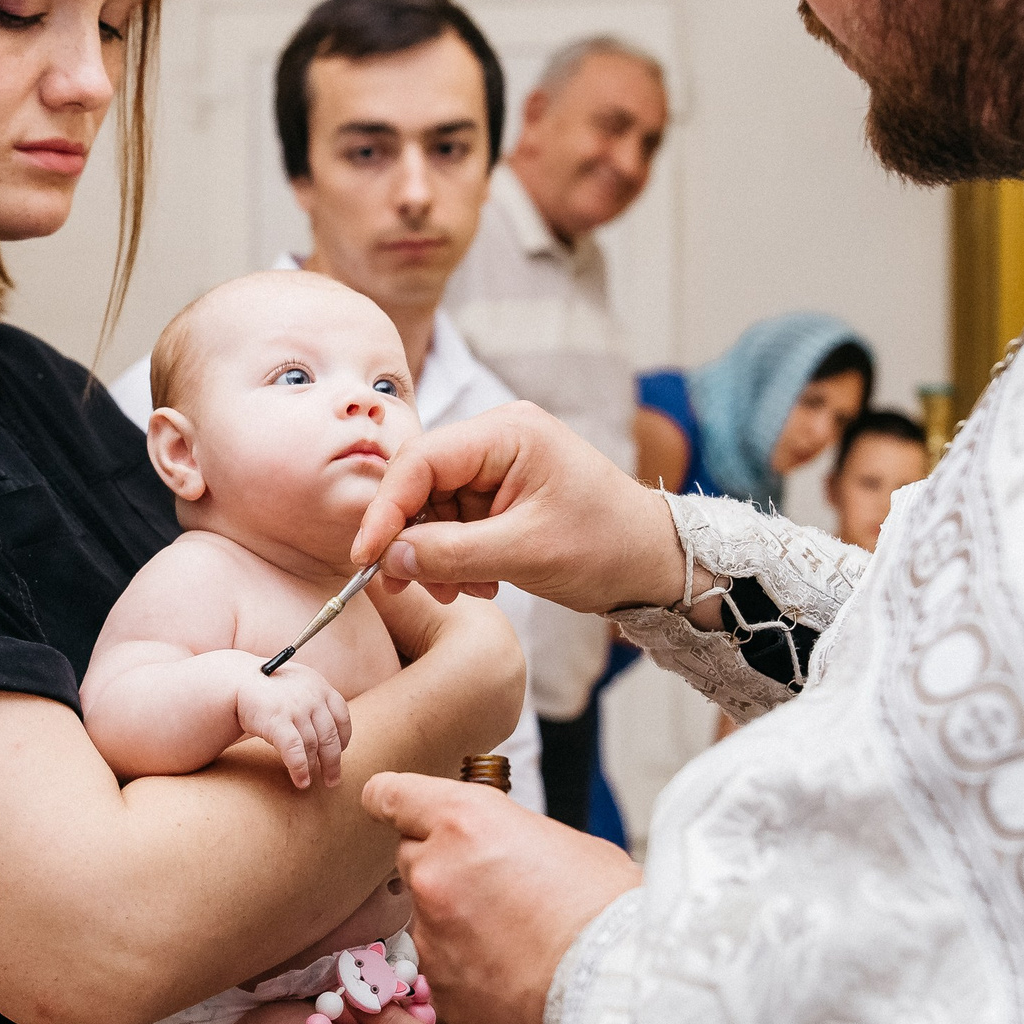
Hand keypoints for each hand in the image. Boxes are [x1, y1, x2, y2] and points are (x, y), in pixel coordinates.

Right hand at [235, 660, 350, 789]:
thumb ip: (315, 700)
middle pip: (330, 736)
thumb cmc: (269, 686)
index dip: (344, 738)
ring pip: (312, 747)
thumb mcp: (299, 684)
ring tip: (312, 782)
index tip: (340, 751)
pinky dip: (300, 769)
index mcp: (320, 686)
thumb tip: (329, 730)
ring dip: (313, 768)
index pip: (342, 716)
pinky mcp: (278, 721)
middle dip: (333, 762)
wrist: (238, 681)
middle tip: (333, 779)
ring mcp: (296, 709)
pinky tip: (301, 781)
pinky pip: (295, 751)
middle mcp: (312, 697)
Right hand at [352, 401, 685, 612]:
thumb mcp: (525, 554)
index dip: (386, 509)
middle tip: (405, 584)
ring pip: (436, 507)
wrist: (656, 564)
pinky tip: (479, 584)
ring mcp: (501, 466)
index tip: (367, 556)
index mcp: (508, 433)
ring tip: (462, 591)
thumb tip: (391, 557)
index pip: (422, 461)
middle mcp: (499, 439)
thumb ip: (452, 553)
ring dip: (437, 554)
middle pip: (422, 482)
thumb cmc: (607, 547)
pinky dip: (456, 556)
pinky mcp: (504, 494)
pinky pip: (457, 521)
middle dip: (412, 537)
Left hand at [362, 772, 641, 1023]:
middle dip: (445, 868)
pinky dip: (469, 969)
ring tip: (521, 942)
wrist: (621, 998)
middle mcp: (434, 873)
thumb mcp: (566, 846)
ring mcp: (431, 936)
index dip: (394, 802)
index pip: (391, 795)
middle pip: (413, 858)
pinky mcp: (441, 989)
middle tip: (499, 888)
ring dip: (458, 923)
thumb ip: (513, 842)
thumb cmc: (610, 914)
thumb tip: (503, 854)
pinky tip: (518, 977)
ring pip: (429, 918)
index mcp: (464, 822)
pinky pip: (445, 967)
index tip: (398, 809)